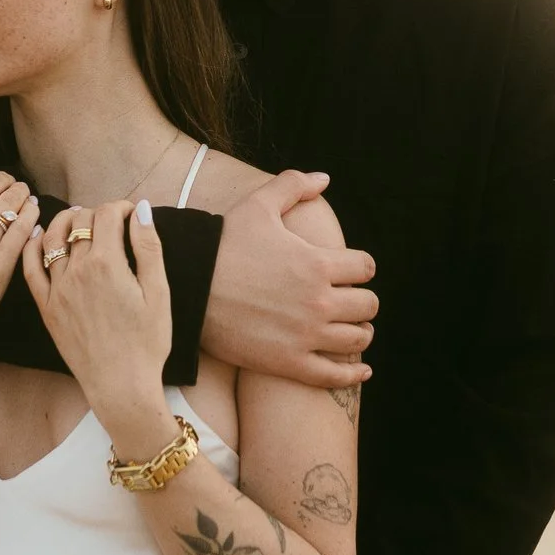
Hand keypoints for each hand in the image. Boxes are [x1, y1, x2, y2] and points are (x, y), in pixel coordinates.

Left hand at [23, 199, 172, 415]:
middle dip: (97, 213)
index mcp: (107, 263)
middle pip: (80, 222)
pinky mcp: (46, 307)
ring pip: (51, 238)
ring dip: (64, 221)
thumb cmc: (147, 342)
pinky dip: (31, 246)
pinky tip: (37, 236)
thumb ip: (149, 248)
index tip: (131, 213)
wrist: (121, 384)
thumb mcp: (159, 293)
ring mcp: (57, 289)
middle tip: (111, 220)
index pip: (107, 215)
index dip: (121, 207)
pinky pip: (30, 269)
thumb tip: (142, 211)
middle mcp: (76, 271)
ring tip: (77, 219)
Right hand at [199, 171, 377, 389]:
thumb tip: (324, 179)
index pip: (366, 268)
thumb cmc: (222, 245)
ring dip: (360, 332)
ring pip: (358, 338)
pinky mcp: (289, 363)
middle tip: (350, 301)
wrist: (187, 288)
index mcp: (318, 263)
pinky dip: (353, 374)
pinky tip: (361, 372)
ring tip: (352, 329)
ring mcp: (306, 336)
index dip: (360, 267)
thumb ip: (293, 186)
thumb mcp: (257, 206)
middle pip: (368, 305)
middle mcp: (319, 301)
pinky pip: (335, 375)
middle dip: (362, 300)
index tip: (350, 271)